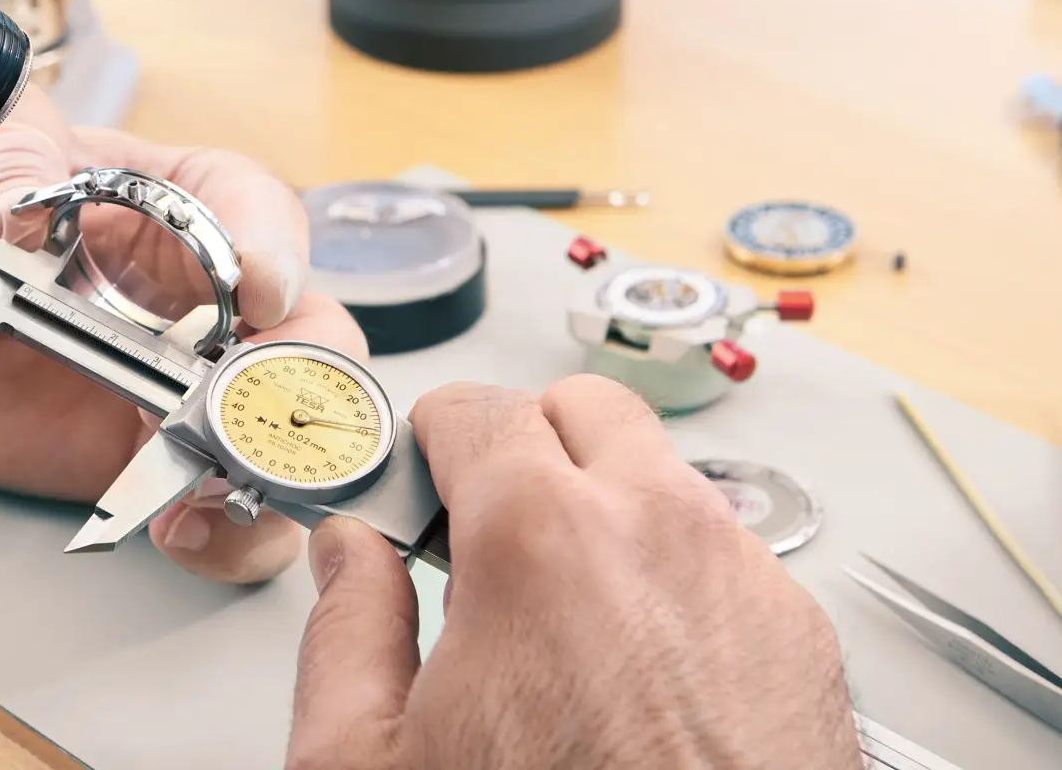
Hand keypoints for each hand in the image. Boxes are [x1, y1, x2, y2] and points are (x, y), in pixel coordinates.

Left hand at [0, 89, 366, 583]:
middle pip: (309, 332)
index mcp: (180, 201)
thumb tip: (22, 208)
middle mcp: (208, 295)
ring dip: (280, 472)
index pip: (257, 208)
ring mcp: (193, 386)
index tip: (259, 286)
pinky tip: (183, 532)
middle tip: (258, 412)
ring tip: (219, 493)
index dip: (273, 246)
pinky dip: (230, 533)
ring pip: (292, 436)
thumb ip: (2, 157)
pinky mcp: (160, 464)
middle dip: (304, 378)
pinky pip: (229, 507)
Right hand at [286, 376, 859, 768]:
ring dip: (606, 512)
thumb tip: (349, 560)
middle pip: (584, 410)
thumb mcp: (365, 767)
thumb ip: (344, 631)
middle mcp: (659, 535)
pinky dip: (672, 581)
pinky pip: (722, 558)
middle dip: (528, 447)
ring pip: (661, 482)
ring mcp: (744, 582)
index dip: (430, 440)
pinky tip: (634, 668)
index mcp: (543, 541)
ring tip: (561, 618)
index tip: (416, 480)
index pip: (478, 409)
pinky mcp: (799, 640)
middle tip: (485, 528)